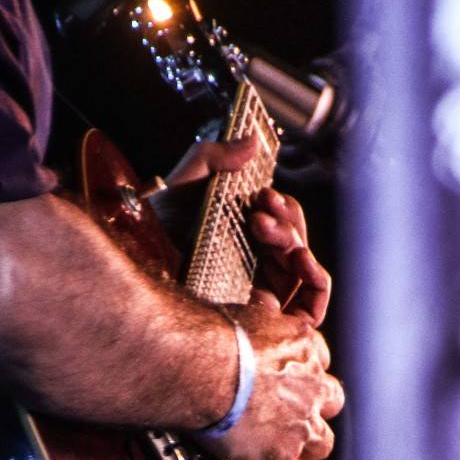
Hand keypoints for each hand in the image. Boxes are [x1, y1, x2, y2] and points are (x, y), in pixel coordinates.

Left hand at [166, 135, 331, 325]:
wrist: (139, 259)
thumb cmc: (157, 225)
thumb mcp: (187, 179)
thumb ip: (217, 155)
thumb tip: (253, 139)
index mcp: (245, 235)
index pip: (283, 221)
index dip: (282, 206)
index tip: (263, 195)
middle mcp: (256, 264)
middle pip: (295, 241)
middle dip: (285, 220)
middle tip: (258, 211)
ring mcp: (263, 292)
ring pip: (304, 267)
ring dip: (295, 240)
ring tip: (265, 229)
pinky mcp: (267, 320)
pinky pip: (312, 308)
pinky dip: (320, 282)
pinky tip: (304, 260)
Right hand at [200, 297, 343, 459]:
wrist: (196, 367)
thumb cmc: (208, 336)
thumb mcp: (245, 312)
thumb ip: (261, 319)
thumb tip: (258, 308)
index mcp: (302, 345)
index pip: (318, 360)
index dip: (300, 372)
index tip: (284, 378)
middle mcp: (311, 384)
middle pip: (331, 400)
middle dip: (313, 408)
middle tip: (288, 413)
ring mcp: (299, 423)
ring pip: (321, 443)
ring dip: (301, 446)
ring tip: (277, 448)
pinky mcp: (279, 455)